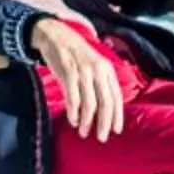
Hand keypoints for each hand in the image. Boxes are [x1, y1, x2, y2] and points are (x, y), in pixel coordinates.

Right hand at [32, 17, 124, 140]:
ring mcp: (83, 71)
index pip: (117, 97)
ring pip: (89, 102)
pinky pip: (73, 96)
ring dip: (87, 121)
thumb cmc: (76, 56)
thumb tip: (107, 110)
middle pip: (105, 102)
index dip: (117, 116)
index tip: (115, 131)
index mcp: (108, 70)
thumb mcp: (94, 66)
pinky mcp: (68, 71)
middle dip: (104, 123)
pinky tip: (73, 120)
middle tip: (101, 138)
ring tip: (83, 132)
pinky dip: (74, 111)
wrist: (56, 35)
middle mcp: (99, 70)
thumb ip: (101, 84)